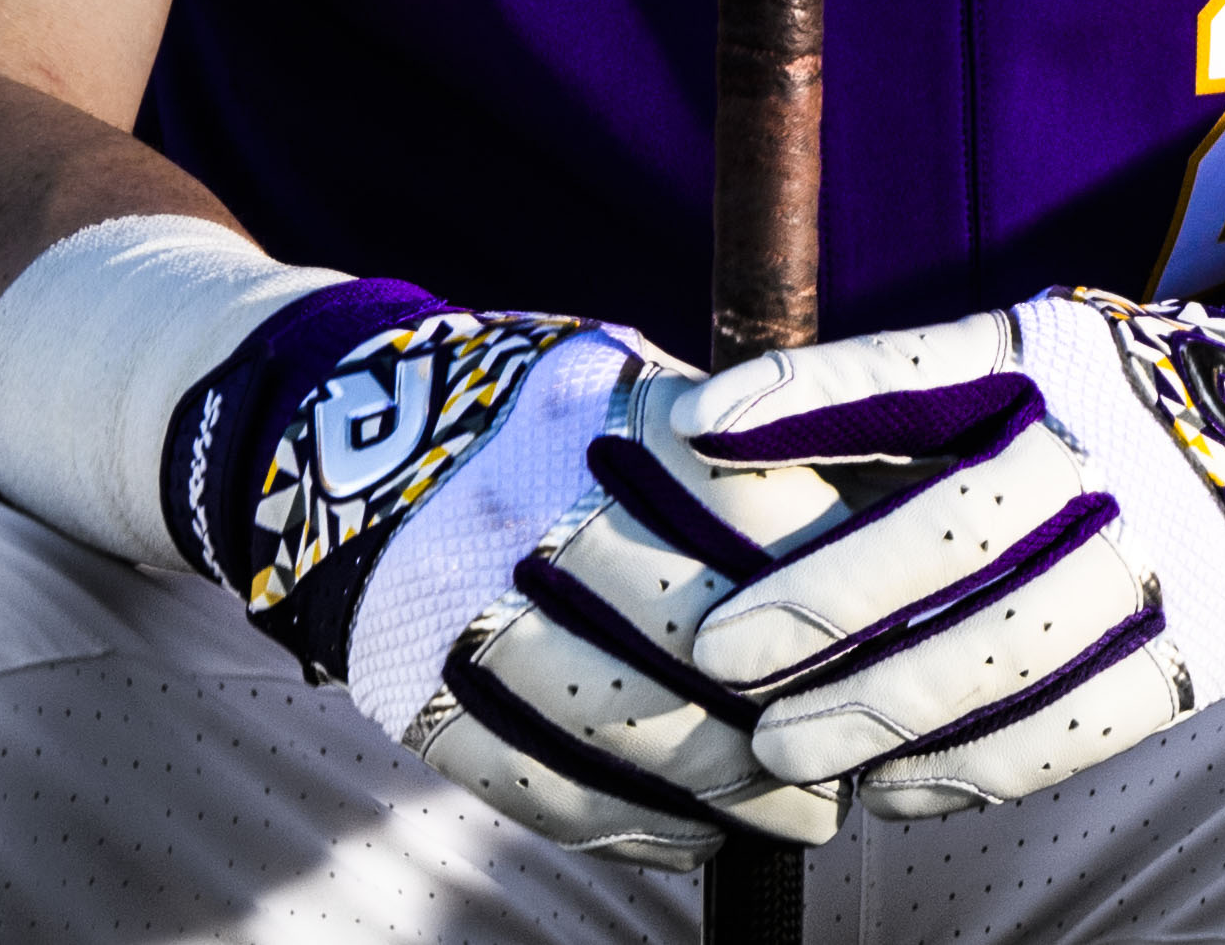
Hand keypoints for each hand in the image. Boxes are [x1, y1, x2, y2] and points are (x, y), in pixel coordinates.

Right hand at [159, 280, 852, 863]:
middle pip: (694, 642)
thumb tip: (881, 535)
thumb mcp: (632, 384)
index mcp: (604, 419)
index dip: (833, 604)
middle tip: (850, 765)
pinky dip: (626, 830)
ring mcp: (458, 604)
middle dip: (788, 721)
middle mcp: (528, 507)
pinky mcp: (410, 688)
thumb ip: (737, 456)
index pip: (759, 522)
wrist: (332, 433)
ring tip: (793, 818)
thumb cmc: (539, 416)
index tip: (892, 650)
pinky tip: (690, 839)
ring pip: (618, 731)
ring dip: (722, 796)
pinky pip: (533, 786)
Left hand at [673, 283, 1224, 812]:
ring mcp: (1161, 552)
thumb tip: (719, 437)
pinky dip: (971, 768)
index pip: (917, 374)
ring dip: (882, 712)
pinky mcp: (1196, 648)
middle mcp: (1111, 449)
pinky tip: (893, 790)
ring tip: (785, 751)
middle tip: (722, 660)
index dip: (807, 394)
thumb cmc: (1112, 409)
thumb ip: (906, 398)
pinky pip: (1071, 725)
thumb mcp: (1030, 357)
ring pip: (1004, 649)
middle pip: (954, 531)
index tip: (697, 425)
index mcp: (1057, 360)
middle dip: (826, 602)